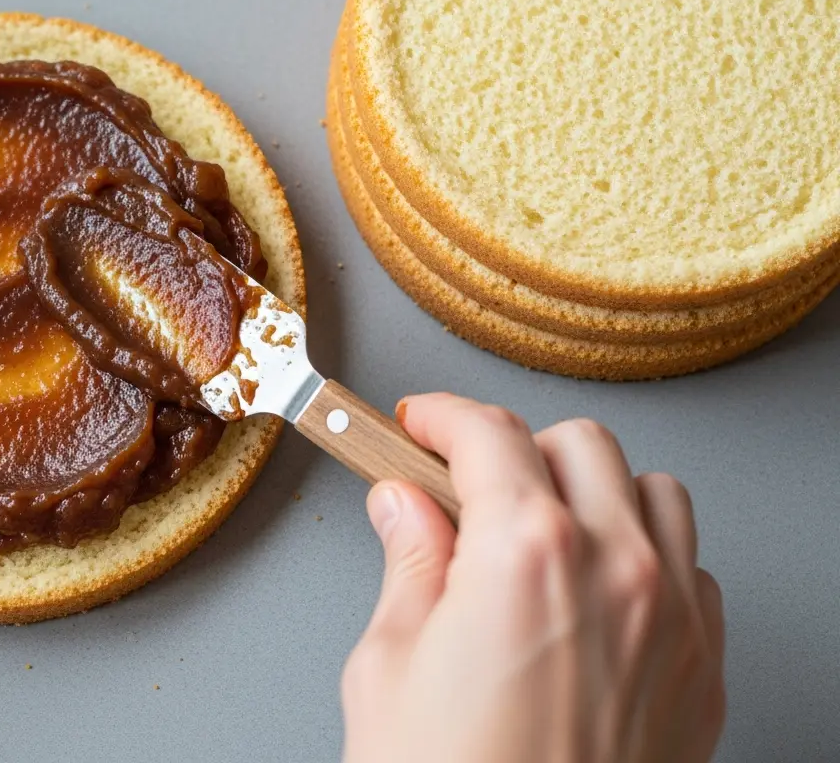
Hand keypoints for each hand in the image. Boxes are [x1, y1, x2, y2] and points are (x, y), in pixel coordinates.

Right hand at [342, 393, 725, 762]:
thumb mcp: (388, 666)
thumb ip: (409, 564)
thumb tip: (402, 509)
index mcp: (524, 554)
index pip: (487, 434)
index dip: (441, 417)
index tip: (420, 426)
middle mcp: (614, 570)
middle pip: (577, 444)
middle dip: (514, 449)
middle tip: (465, 483)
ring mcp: (671, 620)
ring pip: (651, 491)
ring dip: (592, 490)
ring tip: (540, 528)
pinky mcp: (701, 672)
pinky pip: (692, 568)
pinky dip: (647, 554)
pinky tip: (597, 589)